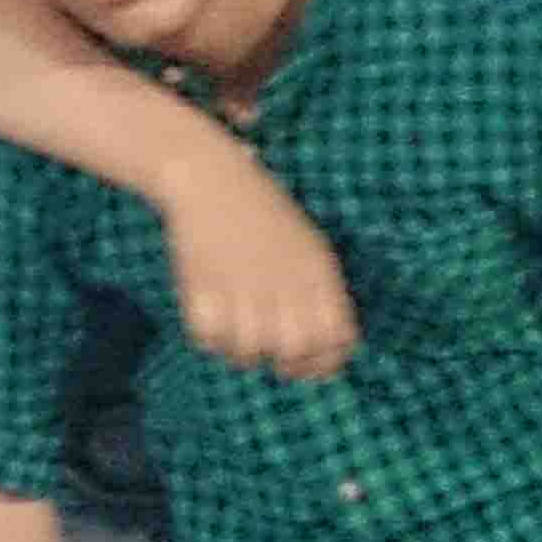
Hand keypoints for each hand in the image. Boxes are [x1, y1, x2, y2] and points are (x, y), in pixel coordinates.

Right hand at [156, 146, 359, 381]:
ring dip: (241, 349)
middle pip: (295, 352)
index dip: (325, 362)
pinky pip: (208, 339)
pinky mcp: (202, 289)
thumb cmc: (263, 213)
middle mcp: (285, 284)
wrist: (211, 179)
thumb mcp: (311, 248)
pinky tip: (210, 315)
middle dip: (284, 362)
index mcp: (318, 274)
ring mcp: (243, 288)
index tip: (307, 362)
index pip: (338, 341)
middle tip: (269, 350)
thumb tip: (328, 346)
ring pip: (249, 353)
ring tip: (234, 327)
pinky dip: (208, 335)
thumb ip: (323, 296)